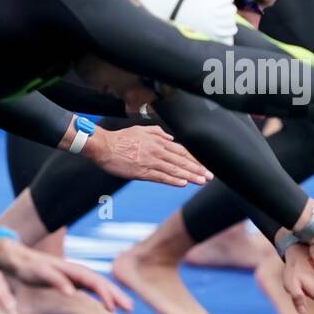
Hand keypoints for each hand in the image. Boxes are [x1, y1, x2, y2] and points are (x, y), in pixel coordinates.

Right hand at [0, 242, 133, 311]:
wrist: (6, 253)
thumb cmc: (32, 270)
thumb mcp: (54, 282)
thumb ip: (69, 287)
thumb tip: (83, 300)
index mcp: (72, 274)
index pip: (98, 284)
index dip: (114, 294)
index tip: (129, 307)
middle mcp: (67, 269)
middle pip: (95, 280)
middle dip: (113, 293)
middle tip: (129, 307)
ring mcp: (54, 267)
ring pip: (80, 276)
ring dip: (97, 289)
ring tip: (109, 306)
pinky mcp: (37, 267)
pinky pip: (52, 276)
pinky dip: (62, 284)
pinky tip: (71, 294)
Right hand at [87, 125, 211, 186]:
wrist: (103, 146)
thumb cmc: (121, 138)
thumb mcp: (141, 130)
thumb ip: (158, 133)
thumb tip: (171, 138)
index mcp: (158, 142)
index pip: (182, 151)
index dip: (195, 159)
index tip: (205, 165)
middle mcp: (157, 151)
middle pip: (181, 161)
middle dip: (197, 169)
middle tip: (209, 176)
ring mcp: (150, 162)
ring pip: (174, 170)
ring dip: (189, 176)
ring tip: (201, 181)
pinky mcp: (141, 172)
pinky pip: (160, 177)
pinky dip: (172, 180)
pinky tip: (183, 183)